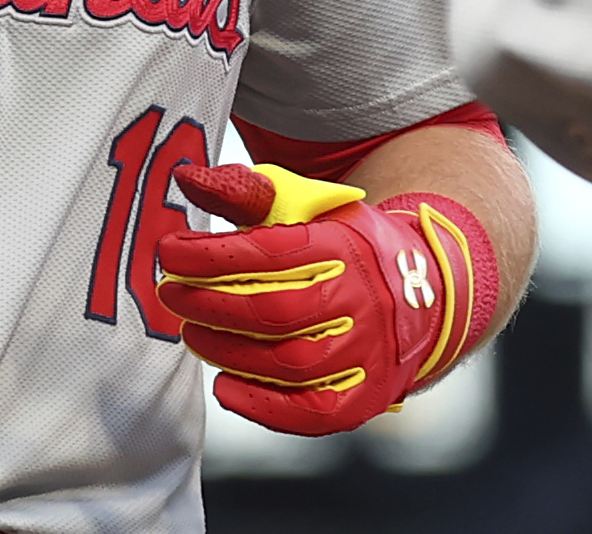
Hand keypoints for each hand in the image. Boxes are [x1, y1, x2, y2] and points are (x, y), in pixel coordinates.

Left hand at [155, 163, 492, 436]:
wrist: (421, 293)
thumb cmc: (344, 246)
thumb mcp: (306, 208)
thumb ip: (246, 193)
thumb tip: (187, 177)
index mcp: (346, 247)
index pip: (272, 252)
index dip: (212, 255)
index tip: (170, 251)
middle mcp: (363, 301)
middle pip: (276, 311)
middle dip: (211, 303)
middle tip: (171, 293)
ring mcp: (368, 353)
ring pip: (291, 363)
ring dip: (228, 352)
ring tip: (193, 332)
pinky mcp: (365, 396)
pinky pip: (312, 413)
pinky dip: (263, 406)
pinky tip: (225, 385)